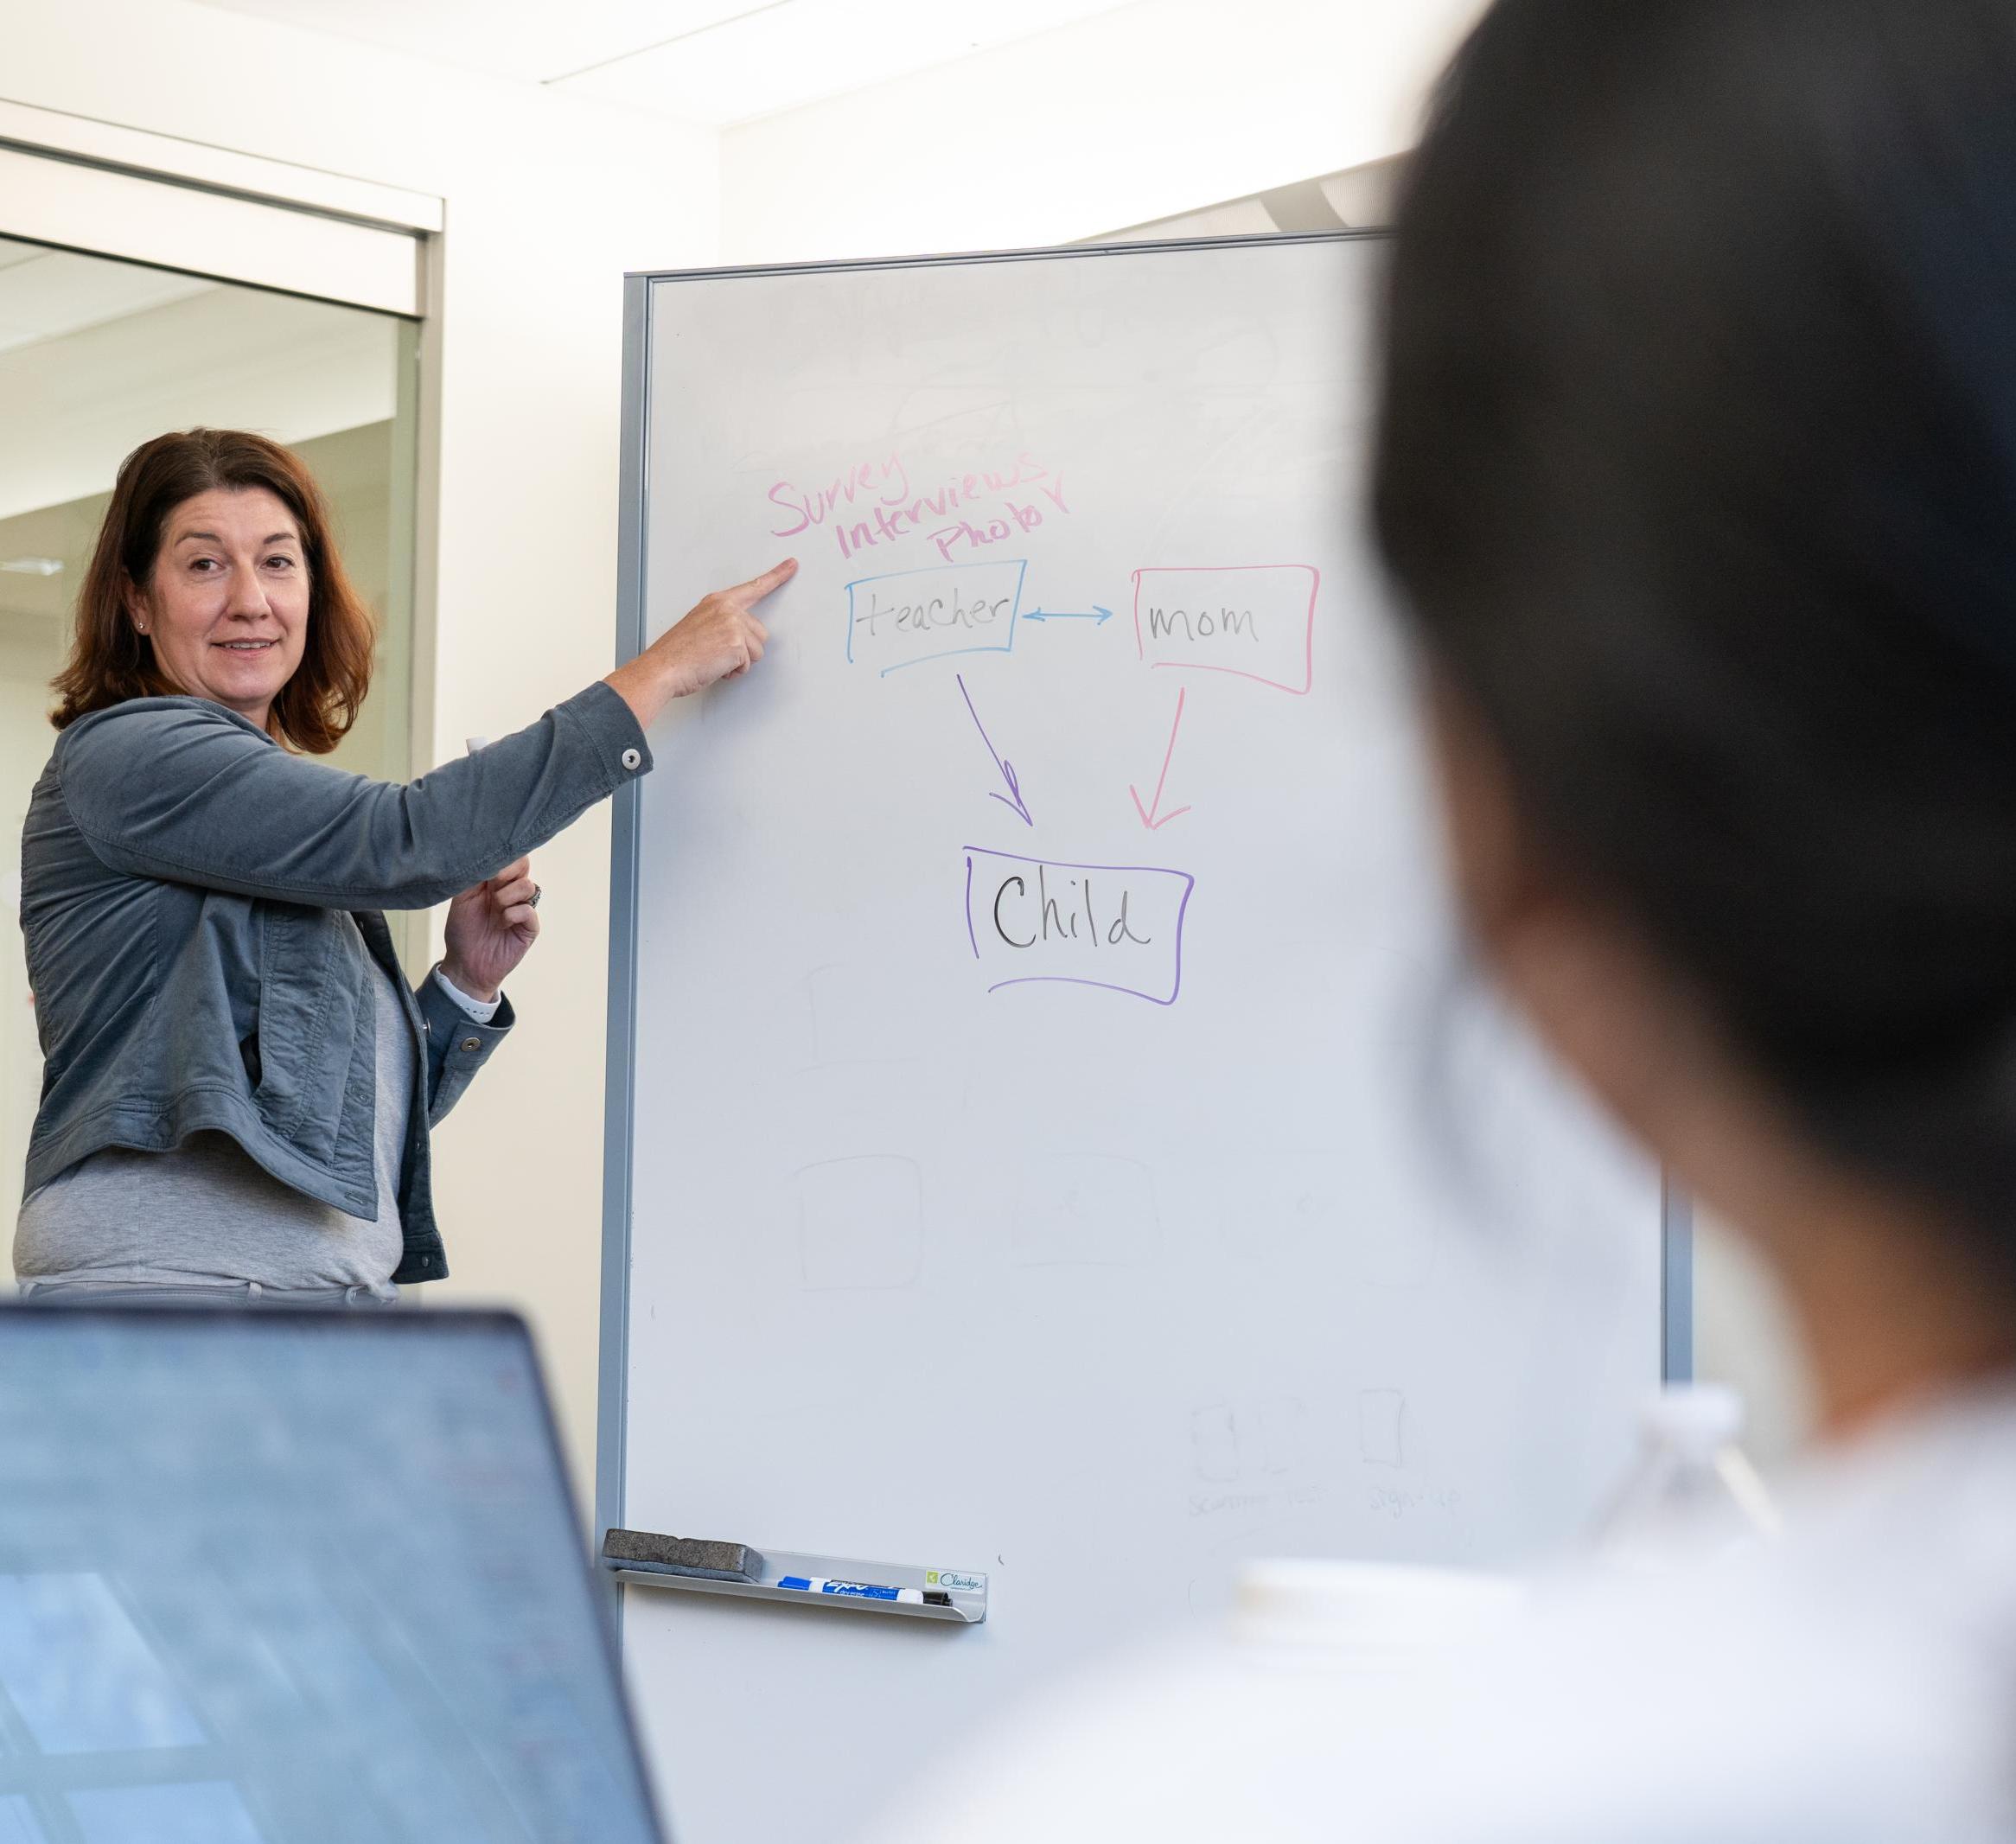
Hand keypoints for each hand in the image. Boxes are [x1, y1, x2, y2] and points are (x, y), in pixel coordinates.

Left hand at [440, 856, 538, 1002]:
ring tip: (494, 911)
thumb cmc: (462, 931)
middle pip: (524, 865)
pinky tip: (501, 924)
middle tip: (493, 885)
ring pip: (528, 886)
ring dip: (506, 896)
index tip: (488, 870)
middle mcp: (511, 892)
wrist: (465, 964)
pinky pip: (529, 911)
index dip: (503, 858)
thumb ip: (473, 877)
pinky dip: (512, 914)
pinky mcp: (529, 928)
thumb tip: (485, 858)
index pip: (509, 857)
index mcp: (495, 882)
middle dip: (507, 872)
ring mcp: (522, 908)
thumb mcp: (461, 899)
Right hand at [606, 558, 797, 724]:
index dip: (776, 576)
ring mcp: (733, 624)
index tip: (792, 565)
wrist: (663, 667)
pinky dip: (734, 672)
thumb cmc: (676, 653)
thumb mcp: (698, 626)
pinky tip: (715, 667)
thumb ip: (722, 624)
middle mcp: (727, 609)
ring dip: (740, 663)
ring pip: (757, 651)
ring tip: (714, 661)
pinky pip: (747, 665)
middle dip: (745, 650)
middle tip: (718, 654)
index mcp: (717, 601)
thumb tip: (739, 638)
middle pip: (760, 633)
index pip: (752, 587)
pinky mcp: (737, 643)